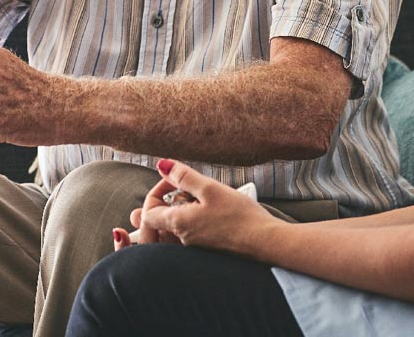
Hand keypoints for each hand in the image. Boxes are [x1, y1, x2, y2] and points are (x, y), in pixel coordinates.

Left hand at [136, 160, 277, 256]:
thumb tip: (162, 165)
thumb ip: (184, 177)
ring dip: (182, 207)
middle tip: (185, 185)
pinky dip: (193, 217)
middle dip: (168, 198)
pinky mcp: (207, 248)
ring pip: (176, 225)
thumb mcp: (211, 188)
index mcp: (179, 223)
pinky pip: (189, 232)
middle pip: (160, 219)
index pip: (148, 212)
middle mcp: (182, 239)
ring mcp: (194, 246)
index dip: (157, 191)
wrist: (265, 243)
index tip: (174, 179)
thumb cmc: (240, 216)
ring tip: (201, 195)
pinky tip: (211, 208)